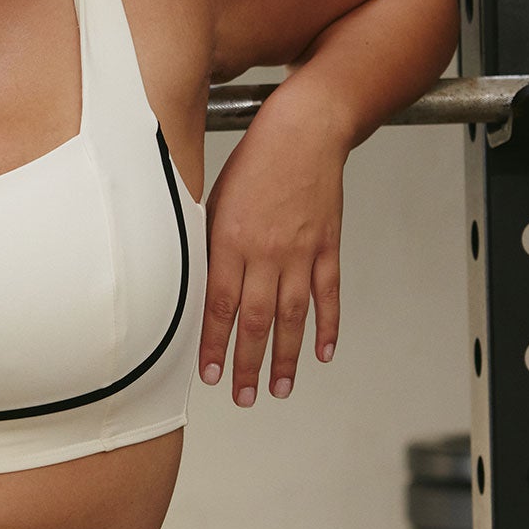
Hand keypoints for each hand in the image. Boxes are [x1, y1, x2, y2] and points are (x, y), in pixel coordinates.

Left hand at [198, 100, 343, 404]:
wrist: (304, 132)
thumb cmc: (254, 163)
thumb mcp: (214, 201)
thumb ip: (210, 248)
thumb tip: (199, 291)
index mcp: (231, 241)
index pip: (219, 305)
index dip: (213, 344)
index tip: (208, 375)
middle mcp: (266, 252)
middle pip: (255, 320)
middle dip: (247, 364)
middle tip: (243, 397)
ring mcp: (301, 252)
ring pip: (293, 316)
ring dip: (286, 357)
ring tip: (280, 389)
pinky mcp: (327, 247)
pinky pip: (328, 294)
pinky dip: (328, 326)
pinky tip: (322, 353)